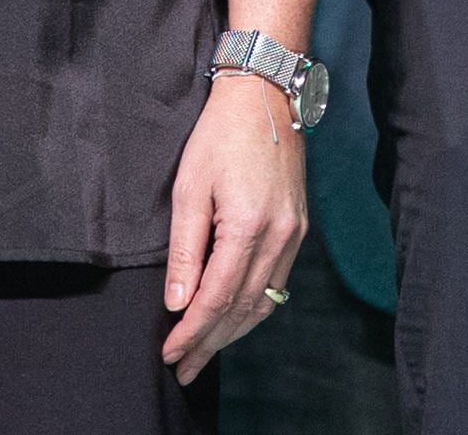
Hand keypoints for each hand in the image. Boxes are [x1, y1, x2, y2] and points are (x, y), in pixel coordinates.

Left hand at [159, 73, 307, 384]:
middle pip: (243, 309)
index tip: (170, 353)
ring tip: (204, 353)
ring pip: (264, 303)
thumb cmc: (219, 136)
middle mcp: (278, 238)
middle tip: (184, 369)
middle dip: (211, 343)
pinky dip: (253, 309)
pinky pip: (277, 285)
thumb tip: (176, 302)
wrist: (263, 98)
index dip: (192, 331)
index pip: (217, 298)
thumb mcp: (189, 188)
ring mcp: (293, 235)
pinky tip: (234, 319)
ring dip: (233, 333)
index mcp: (248, 226)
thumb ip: (184, 250)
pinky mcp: (298, 229)